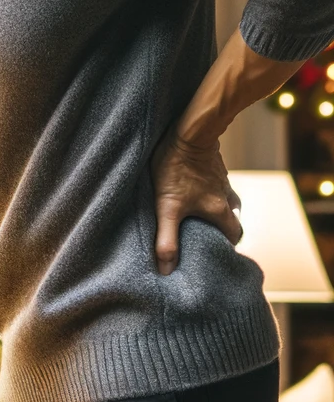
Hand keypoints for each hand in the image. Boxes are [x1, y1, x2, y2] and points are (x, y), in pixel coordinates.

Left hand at [150, 128, 241, 274]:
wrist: (189, 131)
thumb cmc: (176, 169)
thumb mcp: (166, 207)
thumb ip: (166, 239)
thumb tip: (166, 270)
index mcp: (220, 211)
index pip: (235, 236)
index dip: (227, 245)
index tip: (215, 251)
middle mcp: (226, 197)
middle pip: (232, 219)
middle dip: (220, 228)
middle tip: (202, 234)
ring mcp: (221, 180)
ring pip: (225, 201)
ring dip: (215, 209)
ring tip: (196, 214)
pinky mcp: (212, 166)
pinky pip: (215, 184)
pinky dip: (208, 192)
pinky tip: (192, 190)